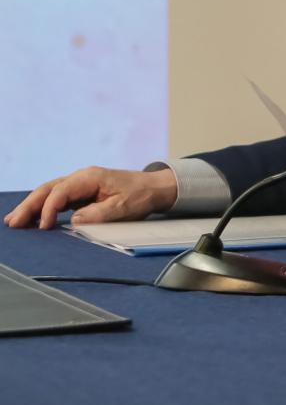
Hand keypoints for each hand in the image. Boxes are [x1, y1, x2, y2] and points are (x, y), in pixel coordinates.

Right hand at [5, 166, 177, 228]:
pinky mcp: (80, 193)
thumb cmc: (140, 195)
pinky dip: (43, 208)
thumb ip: (97, 214)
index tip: (44, 226)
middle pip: (48, 189)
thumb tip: (74, 220)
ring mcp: (79, 185)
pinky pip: (56, 199)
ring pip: (49, 193)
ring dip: (32, 206)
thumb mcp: (121, 207)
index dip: (50, 209)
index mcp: (90, 177)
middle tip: (13, 222)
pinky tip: (31, 218)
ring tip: (14, 221)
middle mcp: (81, 178)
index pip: (61, 191)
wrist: (153, 188)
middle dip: (30, 206)